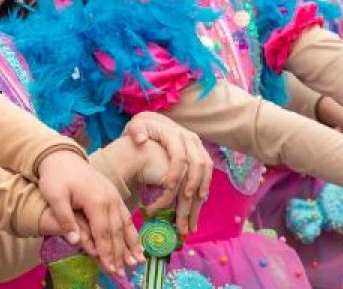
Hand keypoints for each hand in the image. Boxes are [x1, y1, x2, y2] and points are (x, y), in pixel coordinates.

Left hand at [36, 149, 141, 273]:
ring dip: (131, 245)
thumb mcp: (54, 195)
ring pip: (125, 225)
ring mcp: (114, 197)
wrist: (62, 156)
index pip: (103, 233)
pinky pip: (126, 216)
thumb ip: (64, 218)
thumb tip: (74, 241)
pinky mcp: (114, 196)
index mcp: (96, 200)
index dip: (106, 253)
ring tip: (137, 262)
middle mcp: (110, 199)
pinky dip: (132, 232)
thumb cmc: (56, 176)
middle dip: (119, 255)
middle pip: (116, 232)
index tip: (110, 270)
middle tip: (122, 274)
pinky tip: (136, 244)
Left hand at [122, 112, 211, 235]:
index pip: (179, 155)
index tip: (167, 189)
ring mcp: (199, 148)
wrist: (155, 122)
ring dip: (200, 196)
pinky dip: (202, 192)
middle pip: (198, 167)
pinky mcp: (201, 156)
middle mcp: (191, 140)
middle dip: (192, 190)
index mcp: (175, 134)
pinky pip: (207, 175)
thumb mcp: (136, 125)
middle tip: (184, 211)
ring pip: (205, 173)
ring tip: (191, 219)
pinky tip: (195, 209)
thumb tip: (140, 139)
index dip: (175, 172)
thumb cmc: (142, 128)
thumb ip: (136, 130)